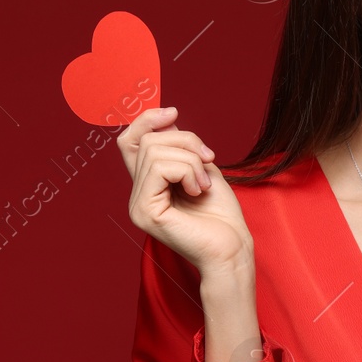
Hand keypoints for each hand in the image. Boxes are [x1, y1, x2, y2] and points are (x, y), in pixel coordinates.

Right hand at [117, 106, 254, 275]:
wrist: (232, 248)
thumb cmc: (221, 214)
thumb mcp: (201, 166)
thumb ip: (180, 146)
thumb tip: (166, 117)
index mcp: (147, 185)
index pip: (129, 141)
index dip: (146, 120)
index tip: (173, 113)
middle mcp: (136, 195)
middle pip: (148, 141)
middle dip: (185, 141)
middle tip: (208, 162)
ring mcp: (136, 205)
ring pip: (155, 151)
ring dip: (190, 160)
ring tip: (203, 184)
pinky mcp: (144, 211)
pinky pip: (161, 167)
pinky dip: (187, 171)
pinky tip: (198, 191)